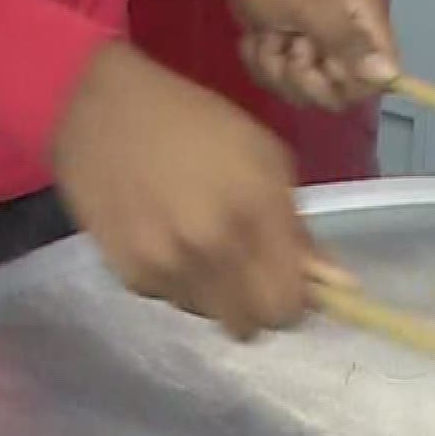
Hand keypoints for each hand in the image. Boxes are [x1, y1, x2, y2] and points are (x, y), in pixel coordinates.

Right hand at [52, 42, 323, 340]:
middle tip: (250, 275)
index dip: (295, 302)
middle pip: (252, 326)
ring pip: (211, 317)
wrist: (98, 109)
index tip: (290, 285)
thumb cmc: (193, 122)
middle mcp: (212, 246)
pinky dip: (178, 282)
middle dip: (258, 307)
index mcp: (255, 208)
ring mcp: (167, 266)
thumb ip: (297, 226)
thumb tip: (336, 283)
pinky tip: (167, 241)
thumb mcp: (263, 155)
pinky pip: (172, 300)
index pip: (288, 305)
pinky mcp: (130, 274)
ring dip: (217, 295)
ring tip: (202, 247)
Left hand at [213, 0, 398, 110]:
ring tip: (269, 34)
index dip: (353, 83)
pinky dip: (262, 62)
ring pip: (305, 92)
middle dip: (305, 76)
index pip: (382, 78)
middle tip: (290, 42)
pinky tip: (258, 36)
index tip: (326, 63)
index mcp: (366, 24)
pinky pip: (280, 84)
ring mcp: (318, 52)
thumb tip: (391, 75)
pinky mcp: (290, 59)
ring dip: (276, 67)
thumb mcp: (311, 7)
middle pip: (340, 93)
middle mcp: (348, 42)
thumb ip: (350, 42)